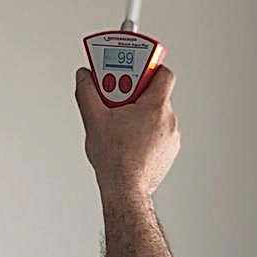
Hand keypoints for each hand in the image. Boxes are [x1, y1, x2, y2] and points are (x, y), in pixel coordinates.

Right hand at [75, 63, 179, 197]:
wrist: (126, 190)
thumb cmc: (115, 159)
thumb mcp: (94, 119)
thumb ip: (88, 91)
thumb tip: (84, 76)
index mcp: (155, 107)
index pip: (163, 73)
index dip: (147, 66)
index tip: (130, 67)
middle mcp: (169, 120)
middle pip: (154, 94)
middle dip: (134, 94)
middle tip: (115, 99)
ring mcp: (171, 138)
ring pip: (155, 115)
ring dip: (138, 115)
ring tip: (118, 124)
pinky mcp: (169, 152)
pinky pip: (158, 133)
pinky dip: (145, 133)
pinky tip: (127, 141)